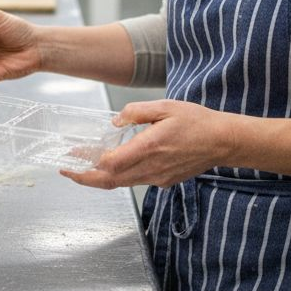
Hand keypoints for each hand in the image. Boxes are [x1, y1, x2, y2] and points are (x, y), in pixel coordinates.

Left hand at [61, 99, 238, 189]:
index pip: (109, 164)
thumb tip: (114, 123)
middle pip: (109, 181)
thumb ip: (135, 112)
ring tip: (84, 167)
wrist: (222, 141)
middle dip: (84, 178)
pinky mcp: (164, 181)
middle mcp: (151, 168)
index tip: (72, 157)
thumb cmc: (196, 122)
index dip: (87, 163)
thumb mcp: (164, 107)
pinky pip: (136, 181)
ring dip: (100, 178)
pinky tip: (114, 164)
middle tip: (67, 171)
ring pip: (121, 184)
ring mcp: (158, 178)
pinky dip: (120, 176)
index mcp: (148, 147)